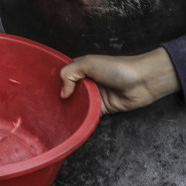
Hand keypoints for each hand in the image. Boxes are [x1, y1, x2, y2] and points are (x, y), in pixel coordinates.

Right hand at [60, 47, 180, 114]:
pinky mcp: (102, 109)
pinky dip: (81, 118)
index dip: (55, 82)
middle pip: (69, 92)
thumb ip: (70, 73)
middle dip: (60, 99)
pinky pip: (87, 115)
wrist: (141, 82)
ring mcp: (95, 96)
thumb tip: (63, 92)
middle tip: (48, 107)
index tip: (44, 91)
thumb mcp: (89, 63)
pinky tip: (72, 122)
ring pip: (77, 105)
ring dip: (70, 110)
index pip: (65, 75)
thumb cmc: (118, 68)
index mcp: (83, 68)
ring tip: (57, 116)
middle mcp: (88, 82)